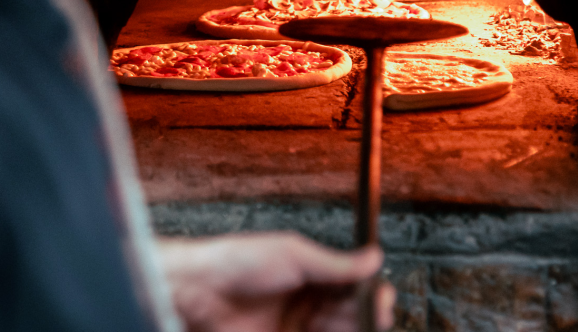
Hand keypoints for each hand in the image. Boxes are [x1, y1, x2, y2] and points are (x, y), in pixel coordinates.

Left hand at [159, 232, 395, 331]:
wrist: (196, 291)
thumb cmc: (236, 262)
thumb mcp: (293, 255)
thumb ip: (335, 264)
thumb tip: (373, 257)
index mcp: (309, 275)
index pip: (351, 287)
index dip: (369, 293)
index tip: (381, 296)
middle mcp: (304, 304)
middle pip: (349, 316)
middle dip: (364, 314)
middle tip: (373, 313)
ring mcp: (292, 328)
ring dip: (347, 327)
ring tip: (341, 322)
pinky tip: (330, 330)